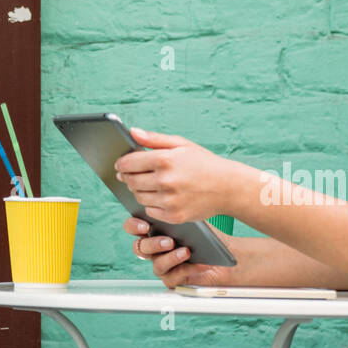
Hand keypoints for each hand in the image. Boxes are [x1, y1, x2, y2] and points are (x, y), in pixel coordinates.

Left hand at [114, 127, 236, 223]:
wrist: (228, 187)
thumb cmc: (203, 162)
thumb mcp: (181, 144)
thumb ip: (154, 139)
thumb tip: (132, 132)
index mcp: (165, 160)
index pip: (128, 163)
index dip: (121, 163)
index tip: (120, 164)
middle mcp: (165, 181)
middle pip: (131, 181)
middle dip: (128, 177)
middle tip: (131, 174)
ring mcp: (169, 201)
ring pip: (138, 196)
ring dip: (139, 190)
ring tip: (148, 183)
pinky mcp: (174, 216)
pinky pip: (150, 210)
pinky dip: (151, 204)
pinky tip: (159, 195)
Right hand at [123, 217, 239, 288]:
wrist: (227, 261)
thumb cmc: (210, 240)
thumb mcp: (194, 223)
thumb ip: (179, 216)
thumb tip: (170, 210)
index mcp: (156, 231)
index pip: (134, 227)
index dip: (134, 226)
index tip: (145, 225)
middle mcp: (156, 250)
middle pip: (140, 248)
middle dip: (152, 244)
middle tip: (168, 241)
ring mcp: (164, 266)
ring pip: (156, 264)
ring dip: (170, 257)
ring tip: (185, 251)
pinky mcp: (173, 280)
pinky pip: (171, 277)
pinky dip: (183, 269)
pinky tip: (195, 263)